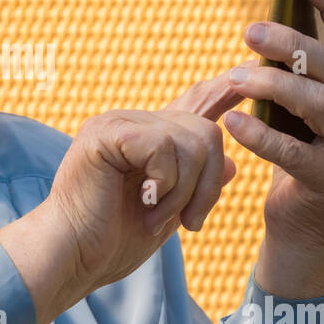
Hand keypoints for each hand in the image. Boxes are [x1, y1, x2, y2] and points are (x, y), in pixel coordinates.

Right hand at [0, 66, 249, 323]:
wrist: (73, 256)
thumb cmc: (112, 241)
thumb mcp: (168, 213)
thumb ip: (195, 186)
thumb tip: (231, 163)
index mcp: (145, 138)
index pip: (193, 103)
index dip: (223, 89)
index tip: (250, 67)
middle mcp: (132, 122)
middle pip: (207, 132)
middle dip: (207, 185)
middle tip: (191, 223)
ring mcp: (117, 123)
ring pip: (192, 141)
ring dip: (184, 191)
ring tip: (157, 216)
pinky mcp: (106, 132)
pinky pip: (163, 147)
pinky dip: (164, 183)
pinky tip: (143, 199)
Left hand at [223, 0, 323, 296]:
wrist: (312, 224)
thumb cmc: (303, 149)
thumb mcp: (308, 107)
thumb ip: (304, 70)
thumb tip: (270, 20)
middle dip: (292, 45)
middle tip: (250, 30)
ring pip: (320, 106)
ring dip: (272, 86)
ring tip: (233, 77)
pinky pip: (294, 154)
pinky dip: (261, 136)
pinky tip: (234, 123)